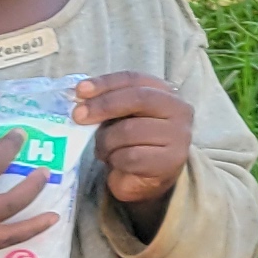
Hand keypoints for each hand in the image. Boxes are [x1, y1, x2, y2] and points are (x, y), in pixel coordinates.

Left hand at [75, 73, 193, 209]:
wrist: (144, 179)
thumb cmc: (130, 142)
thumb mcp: (119, 117)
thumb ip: (106, 103)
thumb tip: (80, 95)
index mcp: (166, 92)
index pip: (134, 79)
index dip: (106, 83)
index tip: (79, 91)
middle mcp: (179, 110)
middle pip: (137, 98)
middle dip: (103, 105)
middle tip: (78, 116)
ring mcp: (179, 135)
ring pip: (129, 130)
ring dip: (106, 141)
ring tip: (104, 150)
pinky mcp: (170, 161)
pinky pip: (130, 156)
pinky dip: (115, 159)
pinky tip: (116, 162)